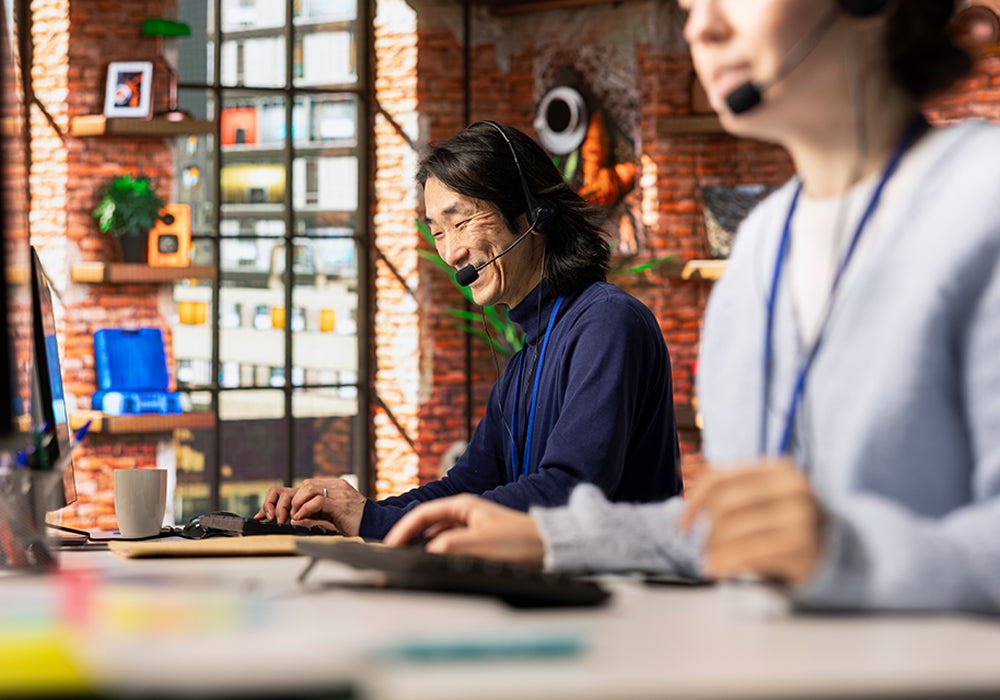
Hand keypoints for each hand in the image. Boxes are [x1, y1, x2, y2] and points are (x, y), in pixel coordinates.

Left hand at [255, 478, 366, 536]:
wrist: (378, 525)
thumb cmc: (356, 524)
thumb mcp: (330, 520)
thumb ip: (313, 518)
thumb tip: (293, 519)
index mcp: (333, 487)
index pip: (304, 486)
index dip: (285, 497)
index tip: (270, 512)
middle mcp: (335, 486)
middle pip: (304, 484)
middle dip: (287, 501)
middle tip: (280, 517)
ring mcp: (339, 492)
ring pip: (308, 488)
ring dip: (295, 504)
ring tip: (292, 518)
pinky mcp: (342, 503)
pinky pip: (318, 501)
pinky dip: (305, 509)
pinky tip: (300, 519)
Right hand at [383, 495, 544, 566]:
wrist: (550, 549)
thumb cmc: (520, 543)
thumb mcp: (480, 545)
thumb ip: (450, 546)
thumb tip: (426, 552)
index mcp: (463, 506)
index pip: (423, 514)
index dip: (403, 529)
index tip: (389, 545)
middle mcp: (466, 514)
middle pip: (428, 524)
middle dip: (410, 538)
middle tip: (393, 556)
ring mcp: (472, 527)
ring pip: (439, 537)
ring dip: (424, 547)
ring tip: (409, 561)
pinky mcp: (480, 542)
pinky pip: (451, 547)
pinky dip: (439, 554)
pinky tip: (435, 565)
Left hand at [679, 458, 823, 585]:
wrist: (835, 548)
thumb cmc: (786, 520)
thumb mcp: (764, 495)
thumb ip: (730, 486)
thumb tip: (687, 478)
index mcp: (779, 469)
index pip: (721, 477)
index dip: (694, 501)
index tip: (682, 523)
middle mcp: (793, 489)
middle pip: (726, 504)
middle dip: (706, 529)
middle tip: (702, 545)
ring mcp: (801, 518)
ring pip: (735, 530)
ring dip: (714, 548)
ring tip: (709, 560)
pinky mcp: (803, 548)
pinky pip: (751, 554)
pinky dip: (727, 562)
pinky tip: (717, 569)